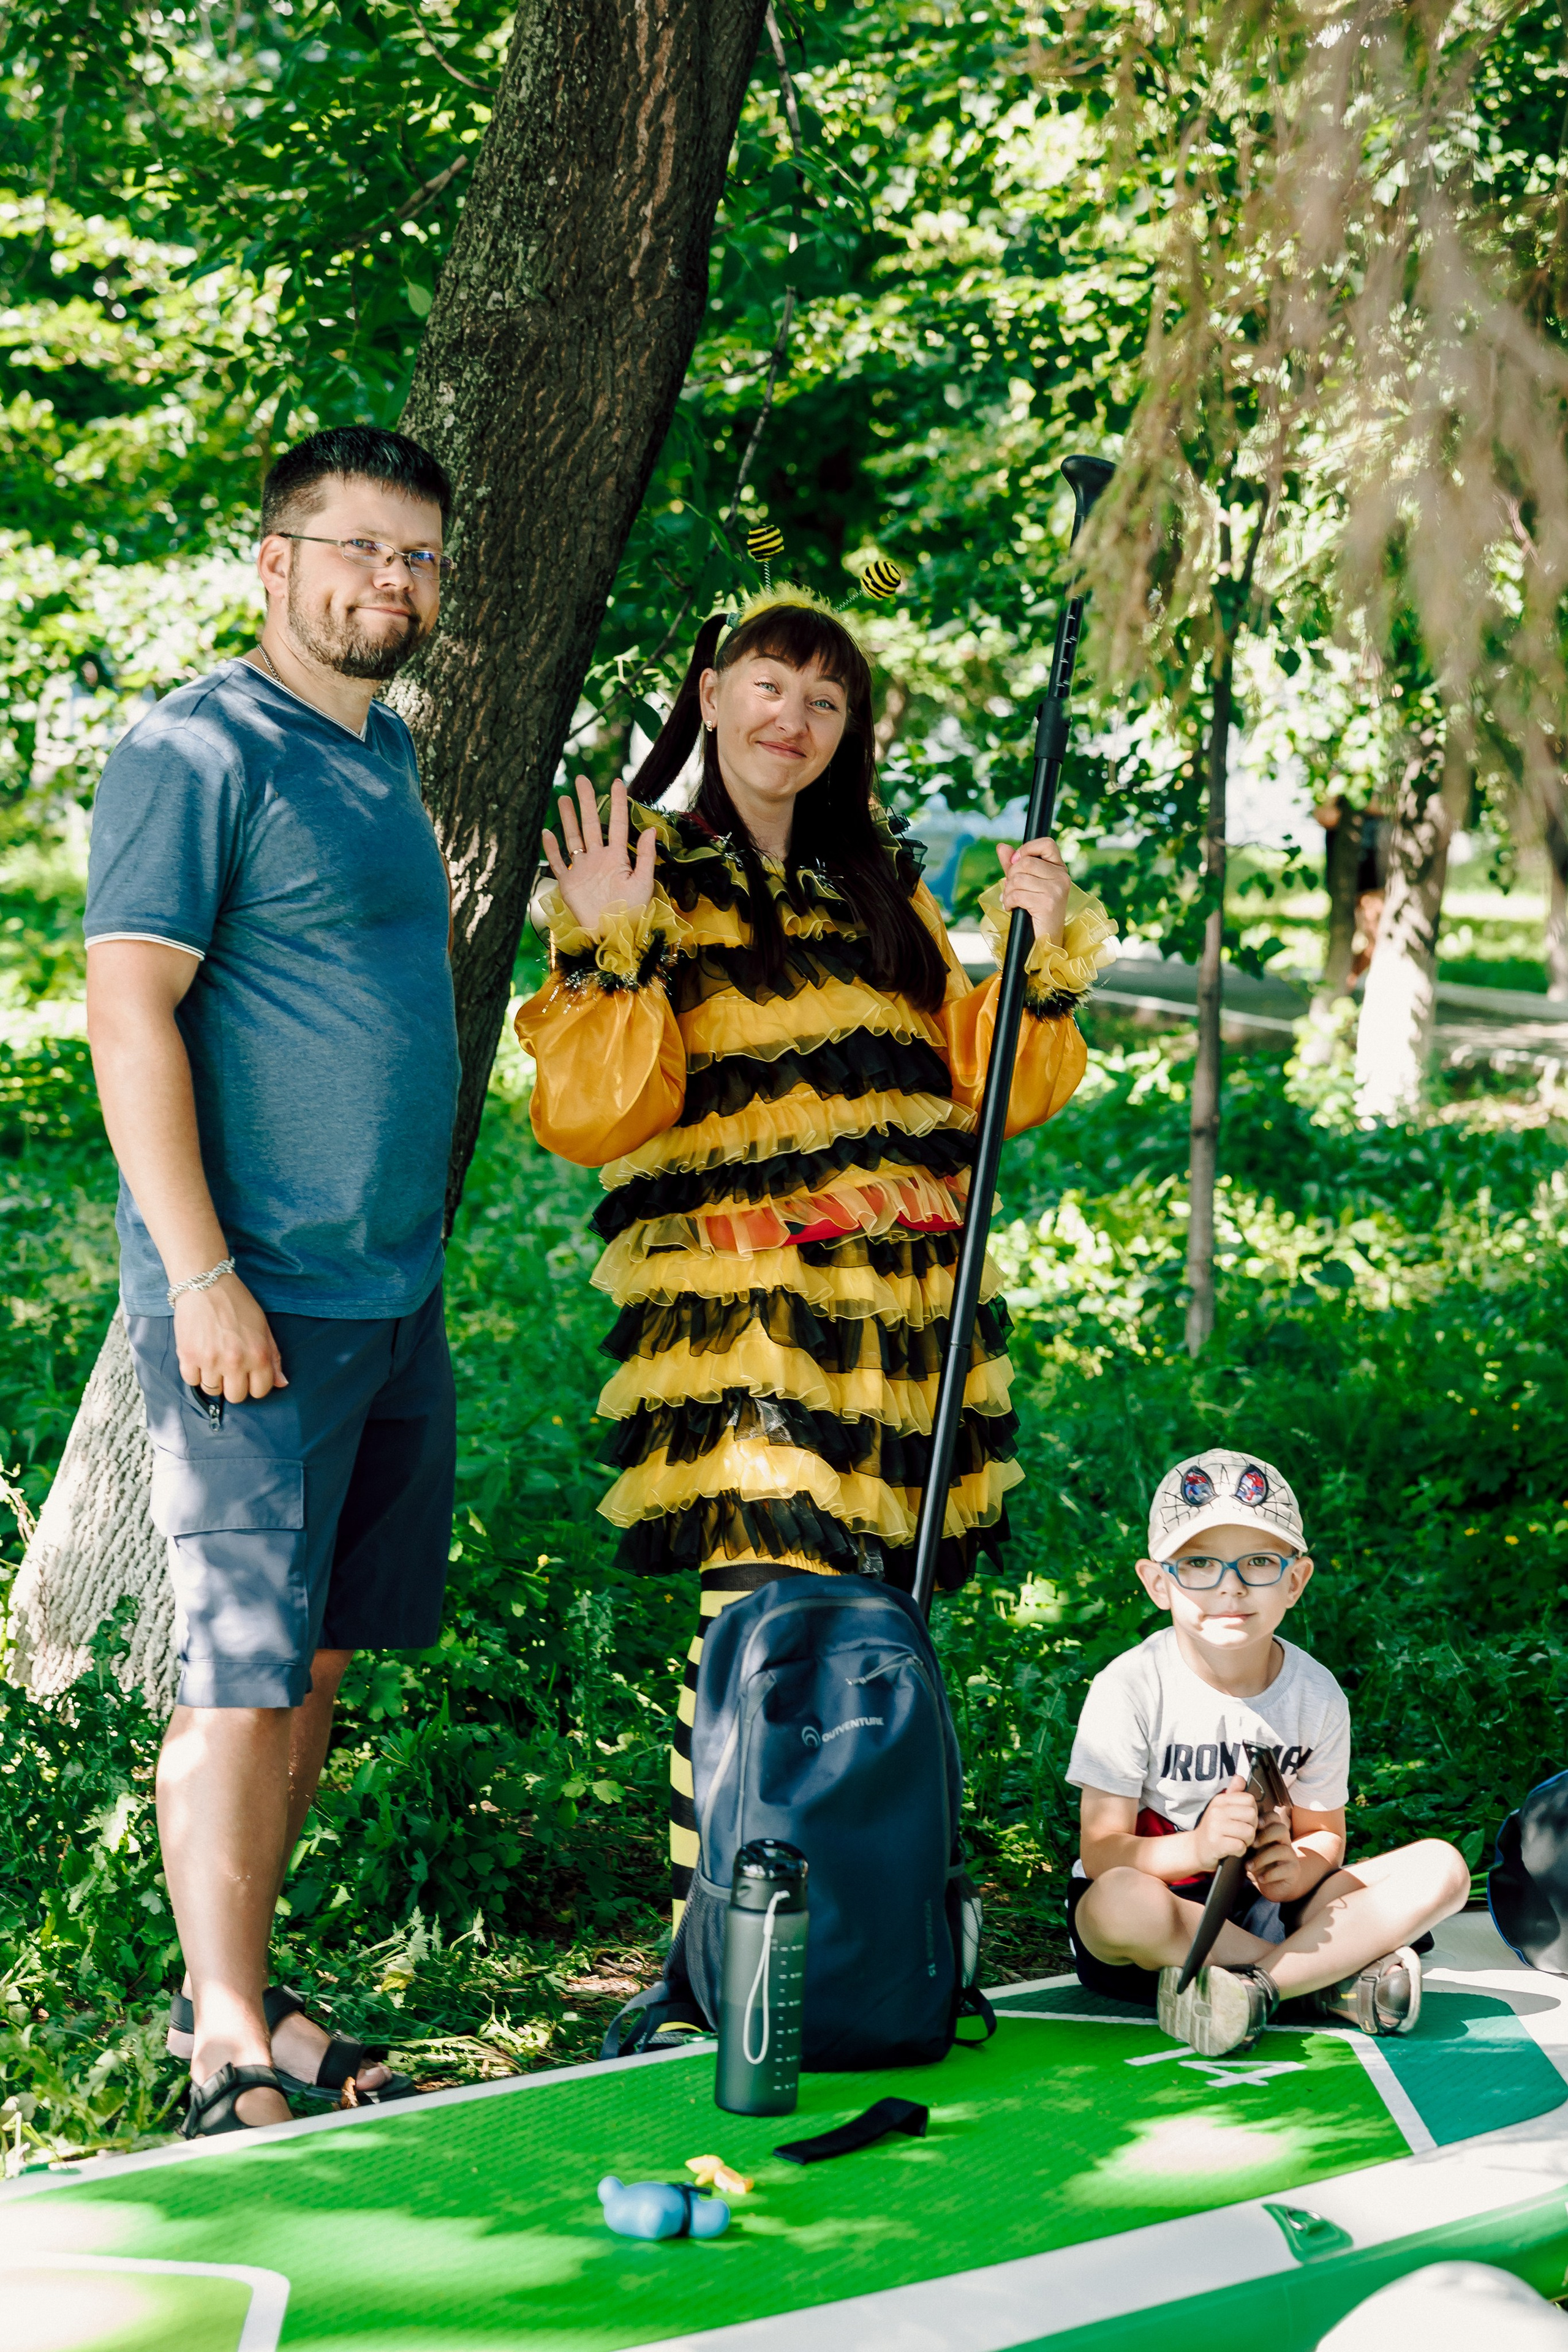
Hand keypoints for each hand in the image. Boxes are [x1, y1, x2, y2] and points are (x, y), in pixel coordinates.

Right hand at [174, 1273, 286, 1401]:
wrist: (205, 1283)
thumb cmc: (237, 1303)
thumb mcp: (263, 1326)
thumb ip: (273, 1357)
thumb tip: (282, 1384)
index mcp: (258, 1355)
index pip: (260, 1391)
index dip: (255, 1385)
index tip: (248, 1375)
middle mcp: (235, 1362)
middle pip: (236, 1397)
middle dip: (234, 1385)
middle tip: (229, 1368)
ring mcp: (210, 1360)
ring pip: (212, 1390)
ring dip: (213, 1378)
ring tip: (213, 1358)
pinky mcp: (187, 1356)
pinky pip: (191, 1381)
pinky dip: (194, 1372)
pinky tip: (199, 1356)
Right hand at [541, 777, 656, 934]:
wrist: (613, 936)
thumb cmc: (632, 913)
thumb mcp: (644, 883)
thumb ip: (647, 857)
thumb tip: (651, 829)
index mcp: (619, 858)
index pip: (618, 824)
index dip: (617, 804)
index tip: (617, 782)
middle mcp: (599, 859)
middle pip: (591, 825)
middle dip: (587, 802)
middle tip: (582, 779)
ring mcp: (582, 870)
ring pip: (573, 838)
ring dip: (568, 819)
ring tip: (563, 798)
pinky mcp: (568, 883)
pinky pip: (558, 863)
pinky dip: (551, 849)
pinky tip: (546, 833)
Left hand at [997, 836, 1069, 945]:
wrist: (1045, 940)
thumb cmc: (1035, 911)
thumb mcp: (1025, 884)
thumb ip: (1014, 865)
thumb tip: (1001, 846)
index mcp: (1059, 869)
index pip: (1046, 843)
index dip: (1027, 849)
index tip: (1016, 863)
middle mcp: (1062, 877)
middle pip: (1025, 862)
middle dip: (1011, 876)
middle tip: (1012, 890)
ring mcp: (1056, 890)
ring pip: (1019, 878)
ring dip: (1008, 891)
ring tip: (1013, 901)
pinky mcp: (1048, 903)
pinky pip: (1017, 894)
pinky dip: (1009, 902)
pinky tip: (1012, 908)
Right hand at [1192, 1775, 1257, 1871]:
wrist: (1197, 1848)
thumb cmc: (1214, 1828)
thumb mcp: (1221, 1808)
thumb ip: (1233, 1793)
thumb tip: (1240, 1777)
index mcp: (1220, 1800)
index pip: (1249, 1799)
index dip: (1252, 1811)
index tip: (1244, 1819)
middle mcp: (1217, 1811)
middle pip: (1252, 1815)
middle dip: (1252, 1827)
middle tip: (1243, 1833)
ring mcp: (1215, 1827)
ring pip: (1249, 1832)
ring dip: (1247, 1841)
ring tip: (1238, 1841)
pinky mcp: (1216, 1843)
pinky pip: (1240, 1846)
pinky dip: (1240, 1851)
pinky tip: (1233, 1850)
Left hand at [1247, 1806, 1302, 1901]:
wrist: (1272, 1885)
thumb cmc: (1259, 1863)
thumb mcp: (1251, 1849)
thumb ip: (1246, 1838)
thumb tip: (1231, 1827)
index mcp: (1274, 1832)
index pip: (1274, 1817)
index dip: (1265, 1818)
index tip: (1253, 1825)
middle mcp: (1285, 1841)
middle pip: (1281, 1829)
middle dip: (1265, 1835)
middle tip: (1252, 1845)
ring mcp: (1291, 1855)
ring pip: (1282, 1850)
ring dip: (1262, 1858)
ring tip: (1248, 1866)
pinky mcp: (1293, 1870)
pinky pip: (1285, 1869)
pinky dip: (1270, 1874)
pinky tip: (1260, 1878)